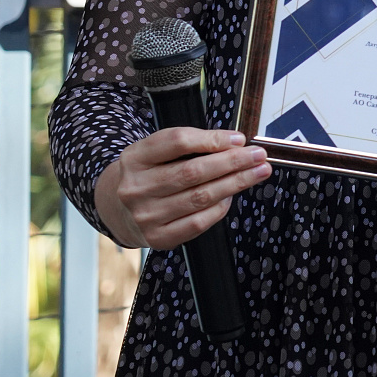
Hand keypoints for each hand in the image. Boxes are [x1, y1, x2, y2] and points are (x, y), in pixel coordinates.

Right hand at [94, 127, 271, 249]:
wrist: (118, 209)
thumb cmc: (149, 174)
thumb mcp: (157, 151)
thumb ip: (191, 144)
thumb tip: (235, 144)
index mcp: (134, 158)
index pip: (176, 142)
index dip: (212, 139)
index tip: (239, 139)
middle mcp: (135, 187)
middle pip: (192, 172)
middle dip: (232, 162)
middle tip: (258, 156)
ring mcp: (145, 215)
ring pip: (200, 197)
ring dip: (235, 184)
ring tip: (257, 173)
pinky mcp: (158, 237)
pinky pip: (198, 222)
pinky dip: (220, 208)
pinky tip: (232, 196)